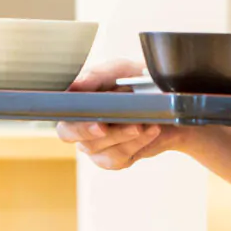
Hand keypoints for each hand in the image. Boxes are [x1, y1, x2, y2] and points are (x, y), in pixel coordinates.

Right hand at [56, 57, 183, 170]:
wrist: (168, 104)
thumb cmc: (137, 83)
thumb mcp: (120, 71)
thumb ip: (97, 76)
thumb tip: (75, 85)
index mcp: (76, 103)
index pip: (62, 114)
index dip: (73, 117)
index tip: (94, 119)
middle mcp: (80, 126)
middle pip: (71, 134)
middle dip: (90, 130)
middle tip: (107, 126)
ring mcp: (95, 145)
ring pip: (97, 148)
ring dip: (121, 135)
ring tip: (142, 123)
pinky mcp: (114, 159)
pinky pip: (118, 157)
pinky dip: (137, 143)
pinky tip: (151, 130)